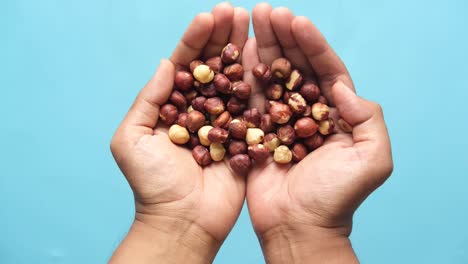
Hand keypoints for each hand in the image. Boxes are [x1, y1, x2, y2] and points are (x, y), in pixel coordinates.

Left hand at [109, 3, 248, 262]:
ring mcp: (225, 122)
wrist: (183, 220)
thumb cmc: (152, 184)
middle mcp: (200, 110)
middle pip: (212, 67)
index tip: (207, 16)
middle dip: (221, 38)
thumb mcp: (132, 138)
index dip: (195, 41)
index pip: (185, 66)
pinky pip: (253, 106)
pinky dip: (259, 82)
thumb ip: (149, 99)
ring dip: (242, 51)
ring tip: (252, 22)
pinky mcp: (246, 137)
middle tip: (234, 11)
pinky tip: (266, 56)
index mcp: (172, 107)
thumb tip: (166, 63)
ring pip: (234, 80)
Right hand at [243, 4, 392, 262]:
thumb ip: (368, 119)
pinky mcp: (256, 130)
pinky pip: (250, 96)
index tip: (297, 21)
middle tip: (268, 10)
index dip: (313, 44)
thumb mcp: (371, 159)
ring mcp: (280, 119)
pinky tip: (239, 50)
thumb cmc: (337, 197)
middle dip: (284, 37)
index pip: (326, 70)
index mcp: (337, 114)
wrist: (299, 226)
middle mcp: (308, 111)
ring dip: (263, 47)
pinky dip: (245, 73)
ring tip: (251, 19)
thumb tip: (341, 86)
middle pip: (296, 66)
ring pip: (271, 75)